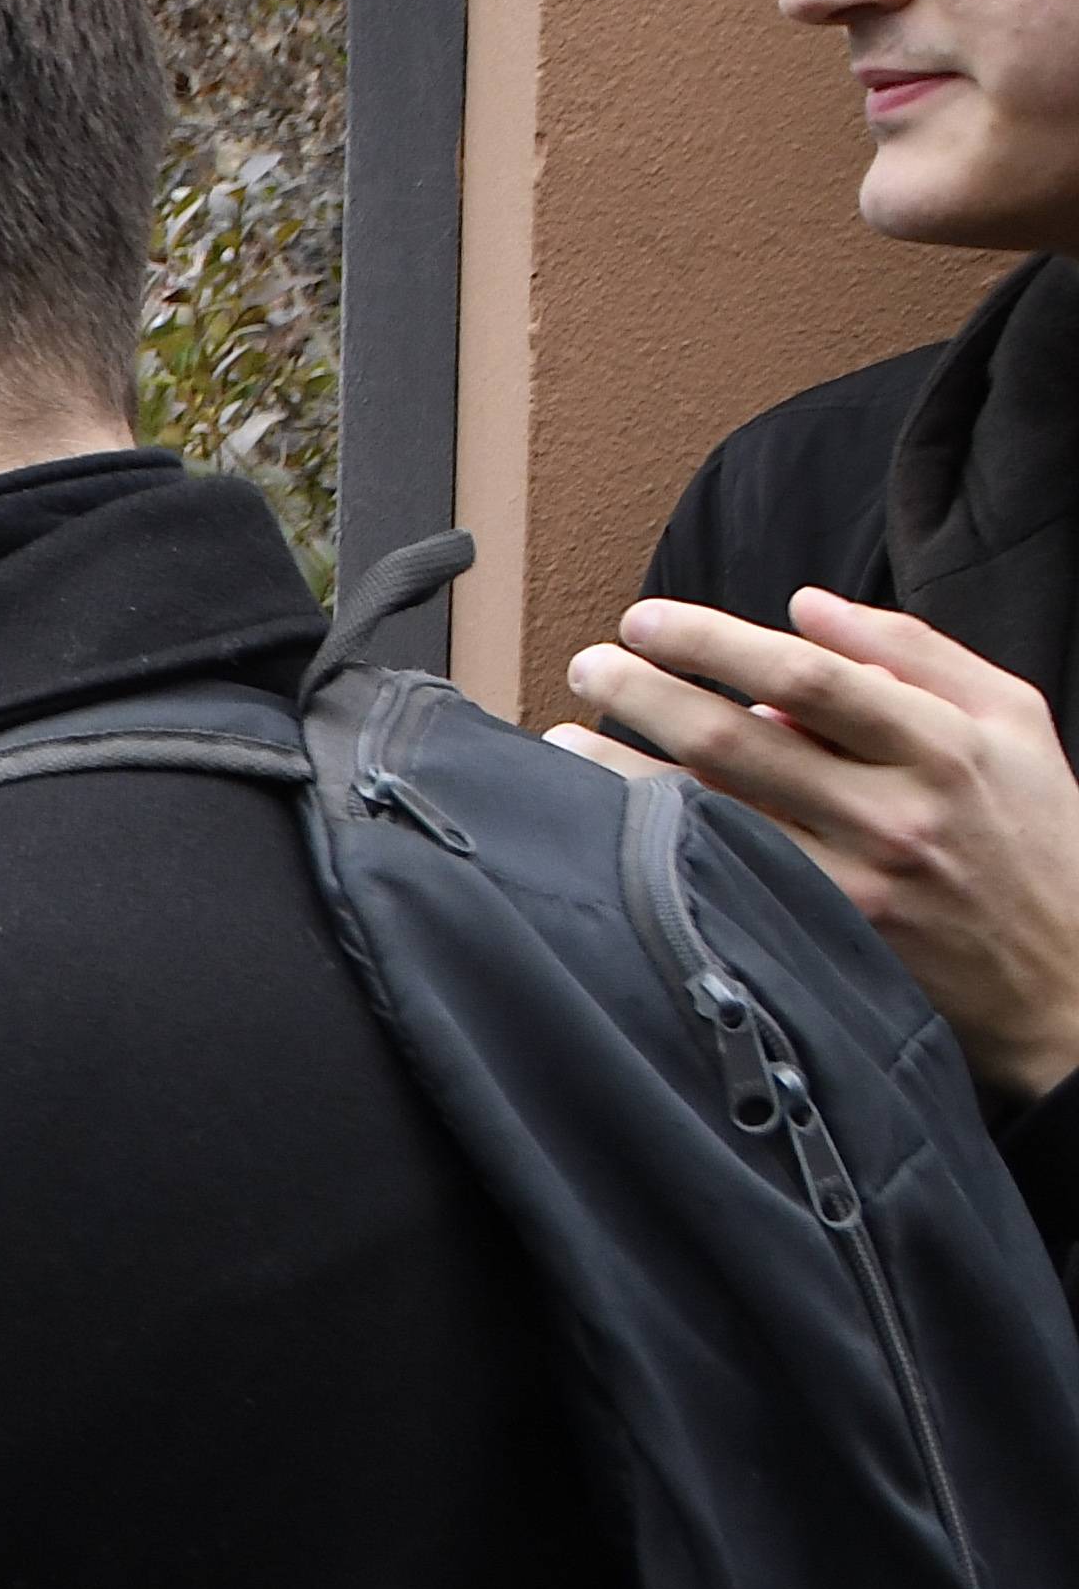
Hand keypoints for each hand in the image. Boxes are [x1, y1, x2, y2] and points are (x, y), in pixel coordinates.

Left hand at [560, 589, 1078, 1102]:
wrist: (1069, 982)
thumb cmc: (1039, 835)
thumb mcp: (1011, 721)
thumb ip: (914, 651)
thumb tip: (806, 606)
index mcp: (944, 746)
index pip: (805, 676)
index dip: (713, 641)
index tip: (645, 619)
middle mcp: (897, 814)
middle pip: (737, 740)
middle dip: (644, 693)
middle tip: (589, 665)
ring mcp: (858, 885)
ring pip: (712, 815)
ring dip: (622, 773)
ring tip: (561, 738)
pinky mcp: (831, 943)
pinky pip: (727, 881)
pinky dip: (664, 847)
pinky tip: (609, 824)